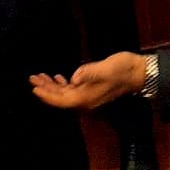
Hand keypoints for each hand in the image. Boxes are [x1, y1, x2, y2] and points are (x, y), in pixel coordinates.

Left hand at [30, 51, 146, 108]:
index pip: (61, 100)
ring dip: (52, 86)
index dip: (47, 95)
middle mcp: (86, 101)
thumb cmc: (122, 69)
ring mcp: (89, 96)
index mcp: (87, 98)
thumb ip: (89, 72)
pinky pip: (73, 91)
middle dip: (45, 89)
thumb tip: (74, 77)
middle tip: (32, 78)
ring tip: (40, 76)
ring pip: (65, 94)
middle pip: (60, 98)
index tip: (34, 87)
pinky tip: (58, 78)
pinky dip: (62, 85)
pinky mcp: (92, 90)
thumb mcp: (106, 68)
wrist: (138, 73)